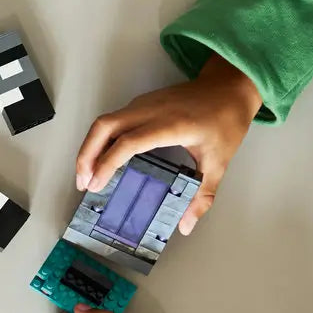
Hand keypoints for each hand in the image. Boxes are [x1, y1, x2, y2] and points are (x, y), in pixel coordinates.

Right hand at [75, 55, 262, 234]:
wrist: (230, 87)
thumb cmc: (226, 120)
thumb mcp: (219, 162)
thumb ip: (202, 195)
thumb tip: (186, 225)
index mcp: (169, 125)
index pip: (127, 142)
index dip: (107, 163)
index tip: (96, 184)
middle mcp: (150, 110)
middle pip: (103, 127)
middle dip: (86, 155)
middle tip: (82, 182)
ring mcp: (142, 104)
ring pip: (103, 122)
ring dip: (89, 147)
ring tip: (86, 174)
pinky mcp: (139, 104)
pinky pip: (111, 120)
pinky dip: (99, 139)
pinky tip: (101, 158)